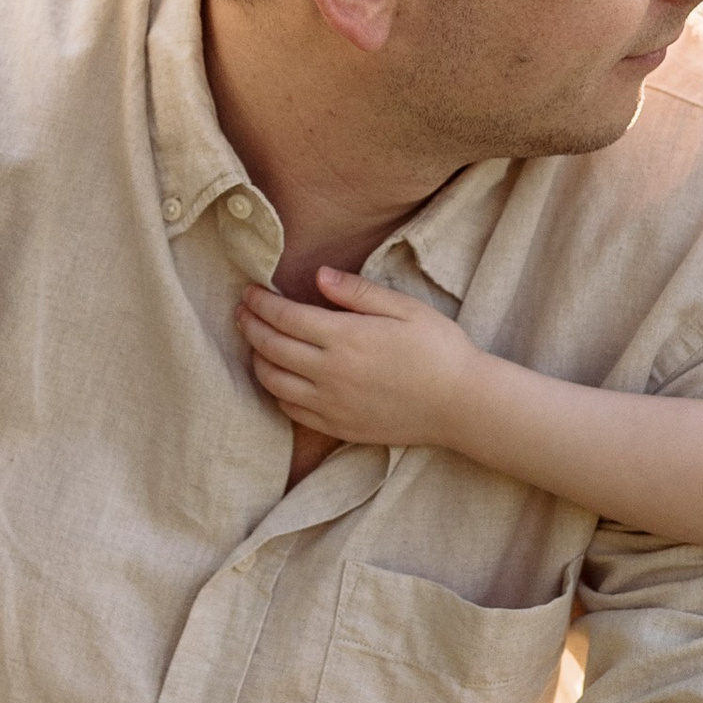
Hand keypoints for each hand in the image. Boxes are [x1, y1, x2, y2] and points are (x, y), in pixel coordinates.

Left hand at [235, 266, 481, 450]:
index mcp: (346, 337)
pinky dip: (276, 392)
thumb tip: (319, 275)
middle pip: (271, 347)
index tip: (250, 292)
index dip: (261, 303)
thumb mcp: (405, 307)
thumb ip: (358, 291)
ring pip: (273, 382)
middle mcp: (331, 372)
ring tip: (255, 343)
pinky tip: (278, 379)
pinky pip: (291, 410)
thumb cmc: (439, 349)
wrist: (461, 404)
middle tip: (241, 312)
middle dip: (250, 326)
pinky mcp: (338, 427)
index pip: (285, 316)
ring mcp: (332, 403)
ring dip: (257, 359)